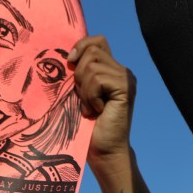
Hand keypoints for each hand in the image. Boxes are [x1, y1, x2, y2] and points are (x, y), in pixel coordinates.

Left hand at [68, 35, 135, 161]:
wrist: (103, 151)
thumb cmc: (88, 126)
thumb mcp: (81, 93)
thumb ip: (80, 73)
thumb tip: (66, 54)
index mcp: (112, 70)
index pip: (98, 41)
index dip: (81, 46)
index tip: (69, 62)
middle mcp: (123, 71)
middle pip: (92, 50)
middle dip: (78, 73)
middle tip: (82, 97)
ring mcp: (126, 78)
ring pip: (92, 66)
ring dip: (84, 90)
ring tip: (90, 107)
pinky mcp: (125, 87)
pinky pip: (98, 79)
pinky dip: (90, 96)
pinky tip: (96, 110)